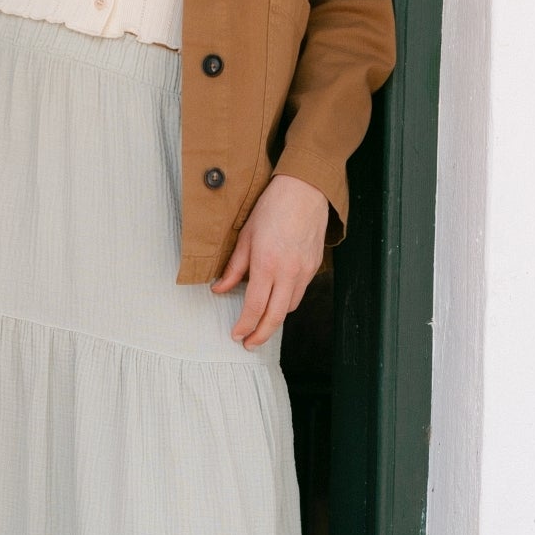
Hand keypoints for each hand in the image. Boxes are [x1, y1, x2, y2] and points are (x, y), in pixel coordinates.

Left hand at [210, 174, 328, 347]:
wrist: (305, 190)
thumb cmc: (273, 208)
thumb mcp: (245, 236)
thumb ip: (233, 267)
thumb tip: (220, 289)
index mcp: (267, 264)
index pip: (255, 306)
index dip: (245, 325)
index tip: (237, 335)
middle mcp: (288, 272)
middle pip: (275, 316)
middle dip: (261, 335)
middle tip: (250, 344)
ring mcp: (304, 271)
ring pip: (289, 307)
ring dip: (274, 319)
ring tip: (261, 322)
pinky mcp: (314, 267)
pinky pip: (300, 293)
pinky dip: (287, 302)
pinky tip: (277, 301)